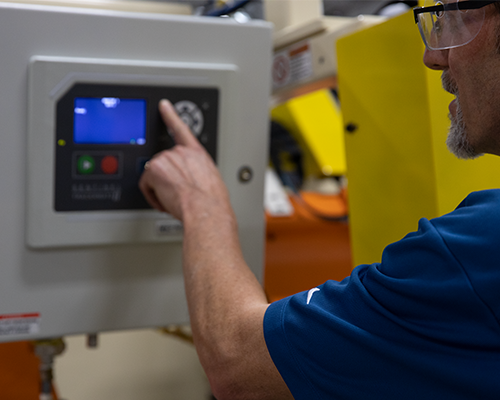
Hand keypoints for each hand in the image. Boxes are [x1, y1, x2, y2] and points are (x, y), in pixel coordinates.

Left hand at [139, 99, 230, 220]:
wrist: (206, 208)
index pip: (181, 129)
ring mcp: (166, 159)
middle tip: (177, 194)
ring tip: (175, 200)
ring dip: (160, 188)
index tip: (164, 105)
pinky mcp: (154, 168)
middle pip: (163, 163)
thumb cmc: (211, 201)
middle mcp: (181, 152)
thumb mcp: (210, 180)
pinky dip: (153, 195)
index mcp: (197, 154)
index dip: (171, 115)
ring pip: (154, 175)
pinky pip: (146, 185)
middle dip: (166, 179)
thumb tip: (192, 182)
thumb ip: (197, 173)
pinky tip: (166, 201)